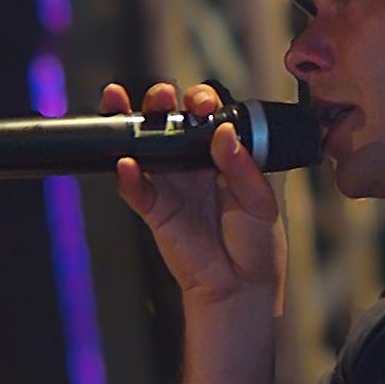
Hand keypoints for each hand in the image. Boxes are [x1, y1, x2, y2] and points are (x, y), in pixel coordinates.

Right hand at [100, 82, 285, 312]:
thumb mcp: (260, 201)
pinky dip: (129, 177)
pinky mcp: (155, 209)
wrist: (241, 286)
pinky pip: (137, 189)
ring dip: (133, 124)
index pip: (208, 115)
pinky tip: (127, 164)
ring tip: (123, 106)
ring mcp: (172, 184)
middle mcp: (194, 162)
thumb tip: (223, 133)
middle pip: (170, 121)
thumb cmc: (257, 241)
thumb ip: (242, 168)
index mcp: (224, 154)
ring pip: (145, 146)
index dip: (201, 101)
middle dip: (162, 100)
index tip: (202, 103)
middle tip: (163, 97)